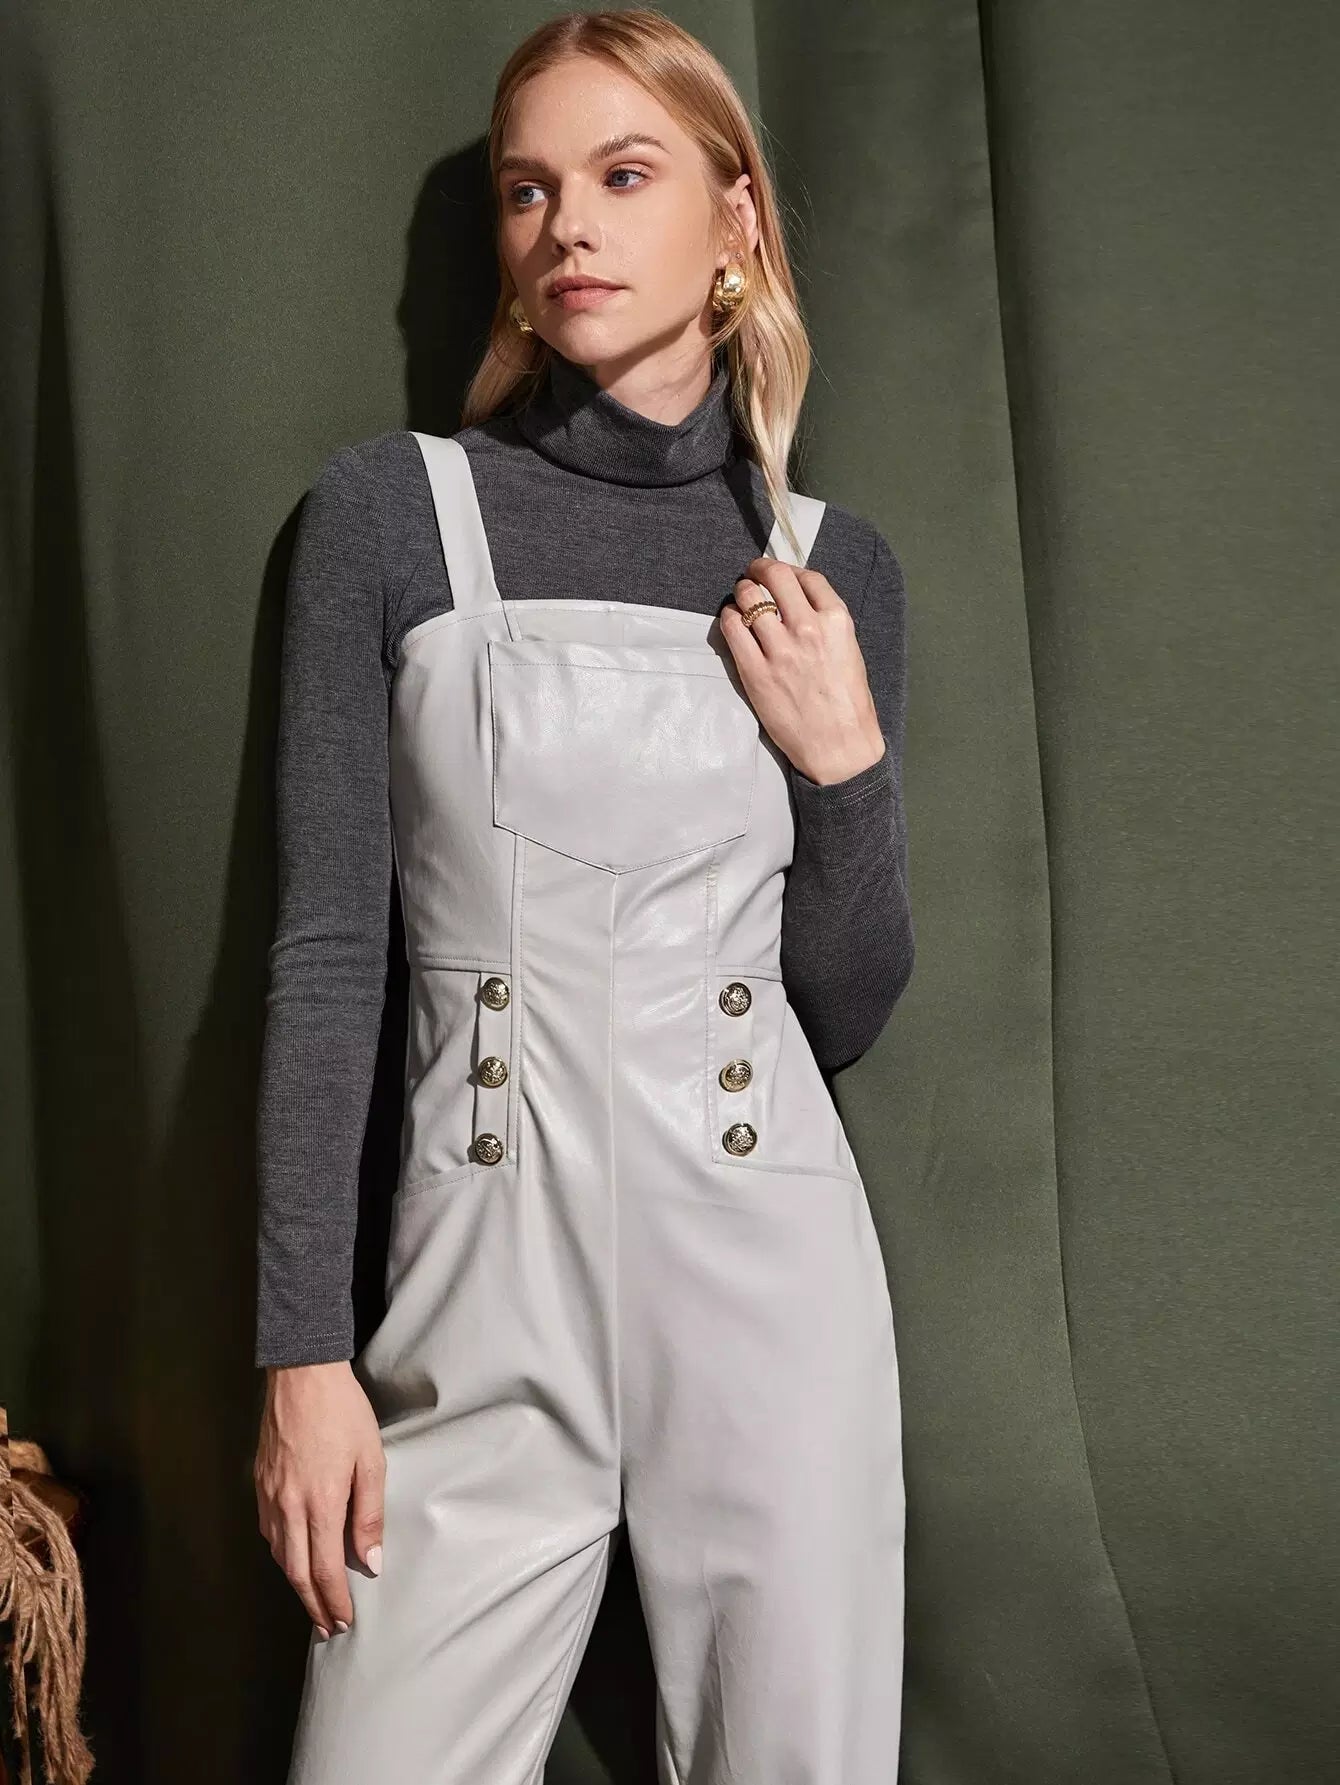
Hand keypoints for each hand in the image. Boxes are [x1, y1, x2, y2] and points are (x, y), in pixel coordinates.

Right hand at [254, 1360, 385, 1639]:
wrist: (302, 1374)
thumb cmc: (344, 1413)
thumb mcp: (371, 1460)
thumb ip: (369, 1515)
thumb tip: (371, 1562)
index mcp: (320, 1504)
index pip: (326, 1570)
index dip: (335, 1601)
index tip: (344, 1622)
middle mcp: (289, 1507)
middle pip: (297, 1573)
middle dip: (314, 1605)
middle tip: (329, 1626)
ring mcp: (269, 1496)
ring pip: (280, 1555)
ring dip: (297, 1583)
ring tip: (314, 1599)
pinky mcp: (260, 1483)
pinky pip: (269, 1532)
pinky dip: (282, 1554)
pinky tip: (294, 1555)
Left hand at [720, 557, 885, 784]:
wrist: (840, 747)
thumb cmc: (848, 704)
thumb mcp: (849, 651)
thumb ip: (826, 624)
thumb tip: (798, 604)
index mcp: (837, 621)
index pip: (807, 577)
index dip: (789, 571)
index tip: (780, 575)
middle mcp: (808, 628)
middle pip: (775, 577)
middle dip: (760, 570)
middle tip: (753, 575)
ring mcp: (780, 650)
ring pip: (748, 598)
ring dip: (742, 592)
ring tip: (741, 599)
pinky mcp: (755, 672)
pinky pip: (732, 629)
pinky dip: (729, 618)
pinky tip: (733, 622)